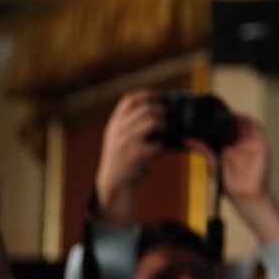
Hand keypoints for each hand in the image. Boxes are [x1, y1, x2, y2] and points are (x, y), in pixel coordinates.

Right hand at [95, 90, 166, 226]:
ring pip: (153, 121)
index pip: (129, 100)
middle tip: (166, 119)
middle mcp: (118, 130)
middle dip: (161, 111)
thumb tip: (158, 110)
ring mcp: (127, 142)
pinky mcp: (137, 154)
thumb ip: (129, 124)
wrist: (113, 184)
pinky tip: (157, 151)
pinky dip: (162, 147)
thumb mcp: (117, 138)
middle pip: (146, 108)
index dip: (146, 94)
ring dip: (163, 126)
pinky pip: (158, 144)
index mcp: (114, 124)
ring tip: (162, 134)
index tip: (159, 95)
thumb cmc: (120, 160)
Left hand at [196, 114, 278, 244]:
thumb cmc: (231, 184)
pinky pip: (257, 128)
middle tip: (213, 114)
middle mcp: (240, 143)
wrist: (246, 195)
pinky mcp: (261, 144)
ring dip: (236, 117)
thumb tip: (188, 140)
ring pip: (244, 123)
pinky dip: (249, 121)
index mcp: (228, 147)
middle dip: (224, 118)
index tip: (203, 117)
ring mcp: (251, 143)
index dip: (215, 122)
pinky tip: (239, 117)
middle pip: (233, 124)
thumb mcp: (213, 164)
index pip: (222, 129)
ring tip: (225, 114)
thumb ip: (204, 150)